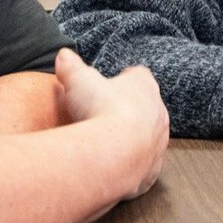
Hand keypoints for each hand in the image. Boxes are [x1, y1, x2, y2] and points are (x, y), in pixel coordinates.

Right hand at [54, 49, 168, 199]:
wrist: (115, 153)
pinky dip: (130, 165)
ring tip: (107, 143)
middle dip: (128, 109)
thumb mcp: (78, 81)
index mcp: (144, 86)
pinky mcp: (153, 168)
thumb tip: (63, 55)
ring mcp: (159, 141)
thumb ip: (71, 66)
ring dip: (132, 138)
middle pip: (146, 106)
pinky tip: (112, 167)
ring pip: (149, 136)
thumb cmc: (99, 110)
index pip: (138, 75)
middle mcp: (159, 111)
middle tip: (105, 115)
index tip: (111, 83)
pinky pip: (144, 165)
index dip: (124, 78)